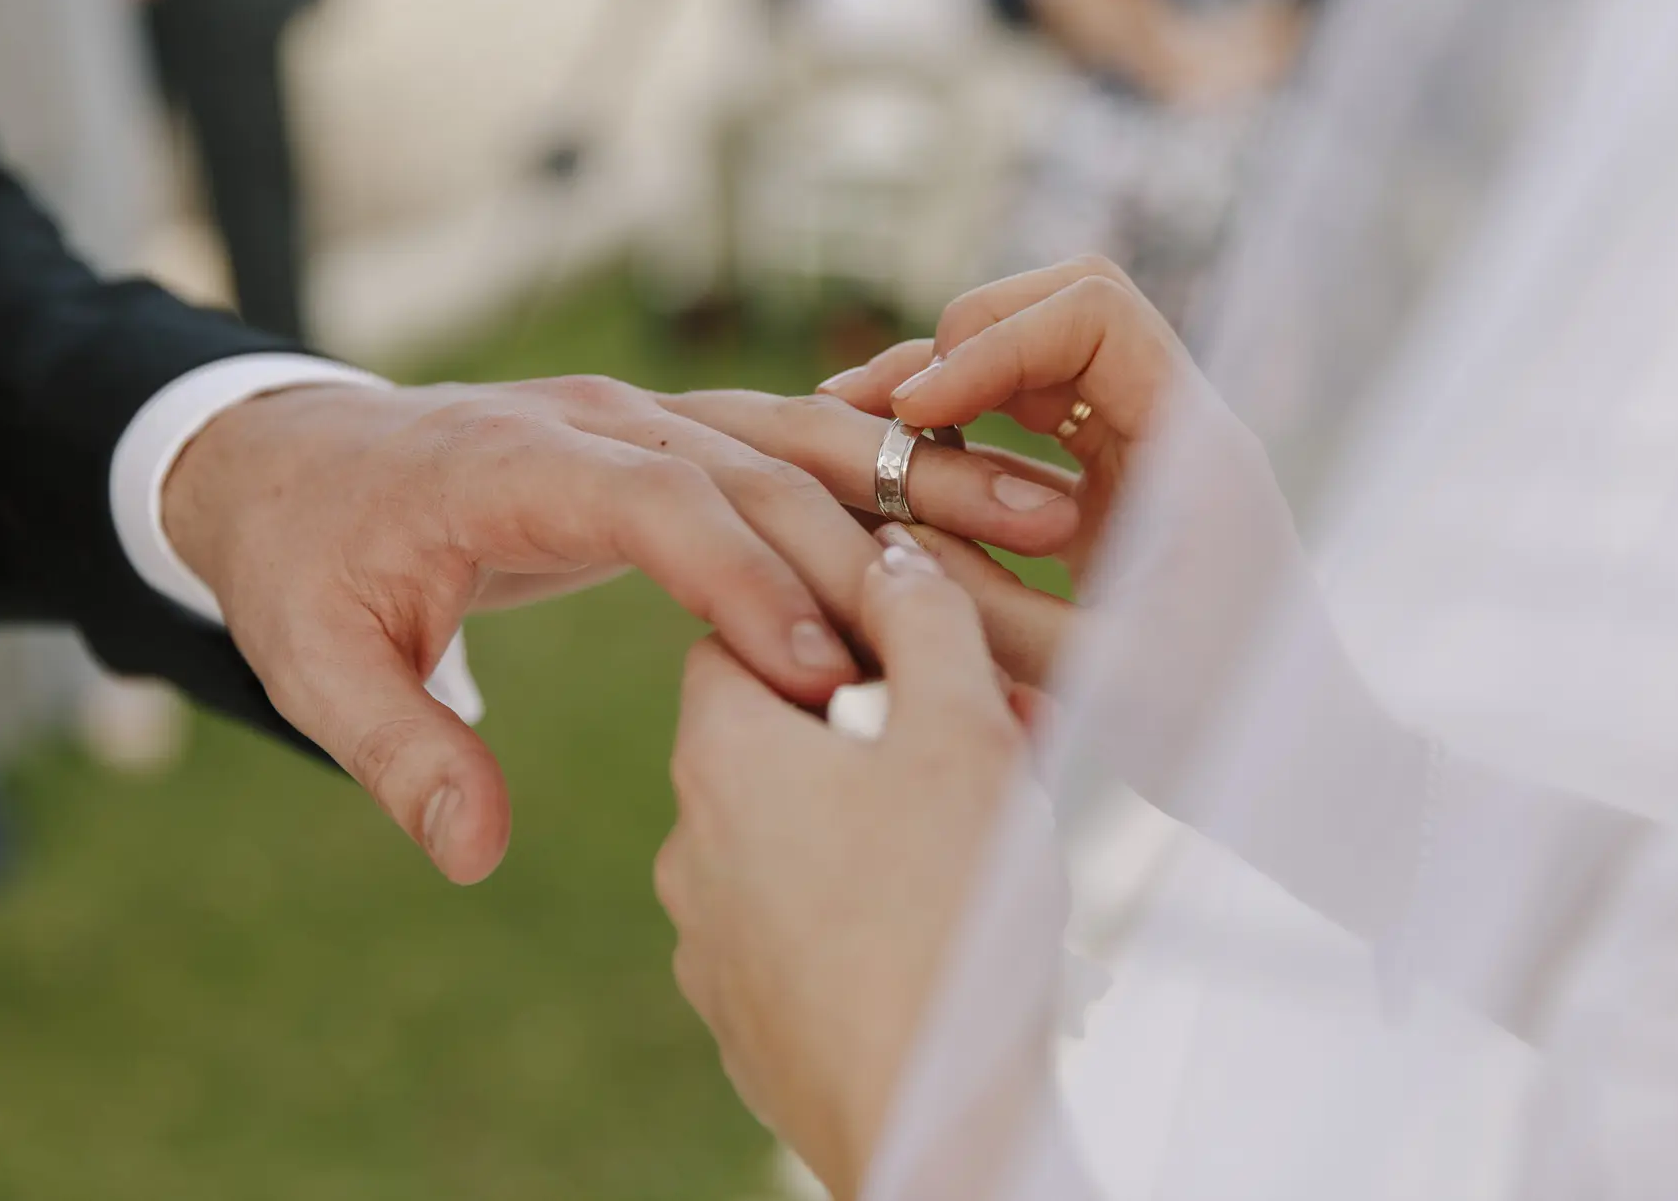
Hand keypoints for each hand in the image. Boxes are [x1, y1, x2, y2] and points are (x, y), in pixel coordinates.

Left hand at [163, 374, 929, 883]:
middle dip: (880, 530)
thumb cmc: (312, 565)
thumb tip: (476, 852)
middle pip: (760, 461)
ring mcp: (644, 412)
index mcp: (517, 463)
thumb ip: (399, 752)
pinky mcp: (671, 431)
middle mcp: (601, 417)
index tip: (823, 672)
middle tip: (996, 599)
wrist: (299, 461)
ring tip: (1043, 512)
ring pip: (803, 431)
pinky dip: (883, 474)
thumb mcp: (321, 666)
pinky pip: (793, 441)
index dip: (744, 580)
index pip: (655, 503)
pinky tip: (974, 511)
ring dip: (921, 473)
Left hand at [656, 528, 1038, 1198]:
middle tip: (987, 743)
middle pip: (777, 736)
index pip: (741, 632)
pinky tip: (942, 928)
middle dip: (878, 726)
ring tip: (983, 841)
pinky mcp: (747, 1016)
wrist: (933, 1122)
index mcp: (721, 753)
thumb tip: (890, 555)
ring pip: (794, 836)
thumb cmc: (948, 914)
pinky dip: (862, 907)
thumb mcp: (960, 730)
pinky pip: (801, 926)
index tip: (915, 655)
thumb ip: (924, 620)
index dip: (831, 625)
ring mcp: (711, 940)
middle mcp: (690, 842)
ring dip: (877, 817)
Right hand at [678, 257, 1209, 682]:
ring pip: (1042, 361)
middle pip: (1062, 309)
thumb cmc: (1217, 733)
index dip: (992, 344)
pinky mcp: (1119, 493)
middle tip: (879, 406)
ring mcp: (1147, 454)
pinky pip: (1036, 427)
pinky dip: (969, 436)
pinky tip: (904, 478)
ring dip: (957, 384)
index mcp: (1196, 446)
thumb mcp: (1087, 677)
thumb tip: (877, 533)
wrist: (1296, 772)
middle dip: (963, 340)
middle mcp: (1177, 427)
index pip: (1092, 315)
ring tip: (863, 428)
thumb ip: (982, 600)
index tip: (915, 415)